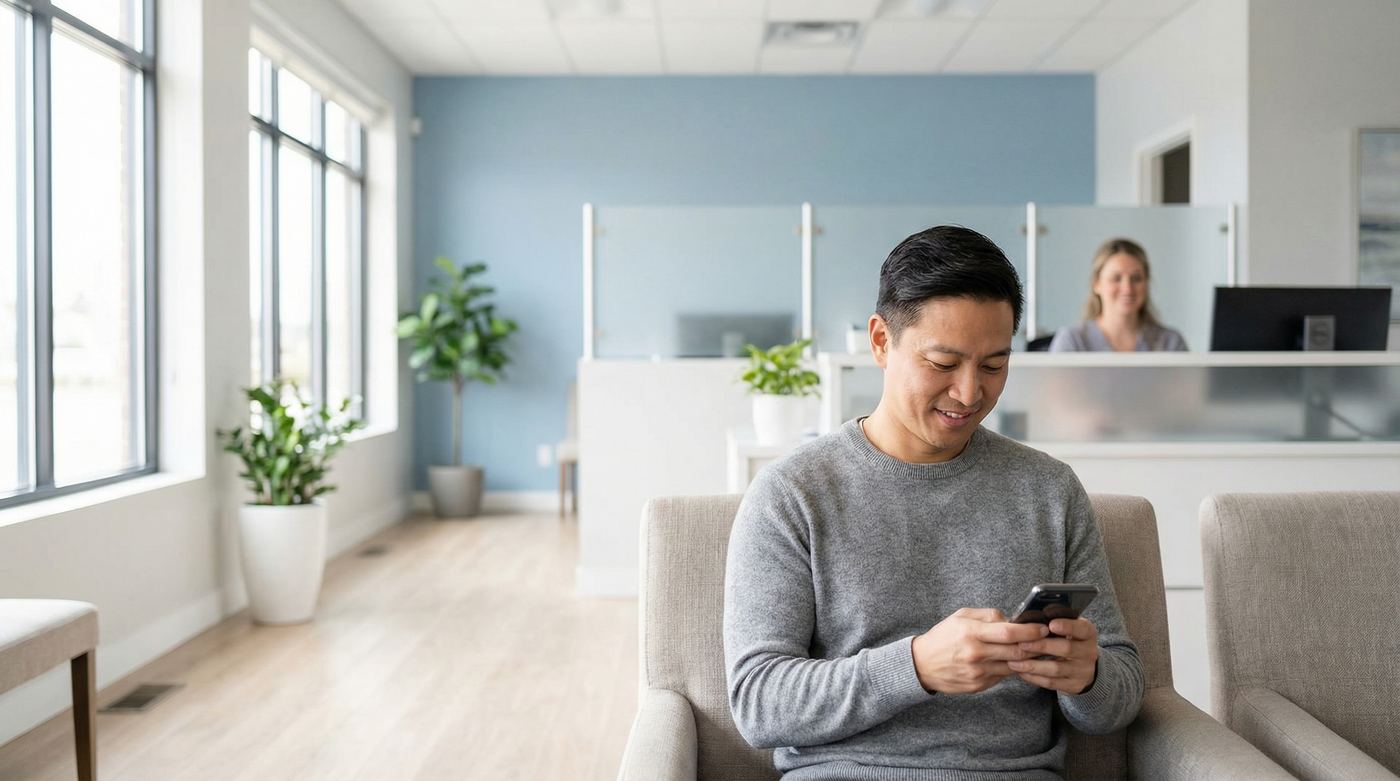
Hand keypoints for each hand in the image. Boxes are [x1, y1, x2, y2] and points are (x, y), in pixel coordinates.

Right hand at [911, 608, 1049, 693]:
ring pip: (1012, 667)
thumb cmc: (942, 637)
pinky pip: (1001, 677)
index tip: (1042, 629)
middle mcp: (975, 654)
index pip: (1010, 632)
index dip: (1031, 631)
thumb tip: (1011, 619)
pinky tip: (1008, 662)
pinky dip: (1008, 669)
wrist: (921, 664)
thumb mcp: (960, 616)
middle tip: (1044, 641)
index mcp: (971, 632)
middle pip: (1016, 652)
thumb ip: (988, 615)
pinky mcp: (978, 686)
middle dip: (1034, 646)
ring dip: (1024, 660)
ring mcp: (977, 672)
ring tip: (1029, 652)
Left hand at [1007, 617, 1098, 694]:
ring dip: (1033, 665)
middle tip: (1022, 644)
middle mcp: (1088, 652)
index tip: (1051, 624)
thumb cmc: (1069, 639)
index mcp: (1088, 633)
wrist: (1084, 666)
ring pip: (1057, 669)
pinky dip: (1035, 677)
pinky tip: (1021, 672)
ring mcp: (1083, 671)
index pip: (1081, 628)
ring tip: (1014, 662)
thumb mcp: (1069, 627)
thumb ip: (1055, 621)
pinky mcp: (1074, 685)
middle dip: (1042, 646)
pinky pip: (1052, 683)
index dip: (1067, 626)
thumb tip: (1030, 616)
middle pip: (1066, 649)